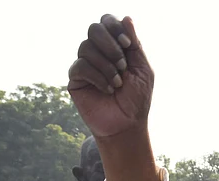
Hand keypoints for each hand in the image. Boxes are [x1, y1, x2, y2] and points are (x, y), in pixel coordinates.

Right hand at [68, 15, 153, 139]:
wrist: (126, 125)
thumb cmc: (136, 99)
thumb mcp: (142, 70)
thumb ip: (135, 44)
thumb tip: (126, 18)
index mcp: (114, 46)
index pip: (107, 21)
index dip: (115, 28)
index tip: (127, 45)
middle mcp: (98, 52)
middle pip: (94, 29)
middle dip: (110, 46)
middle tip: (123, 66)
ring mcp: (85, 64)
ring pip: (86, 47)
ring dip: (107, 66)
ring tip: (118, 83)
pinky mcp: (75, 79)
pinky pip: (81, 66)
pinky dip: (98, 77)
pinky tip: (108, 89)